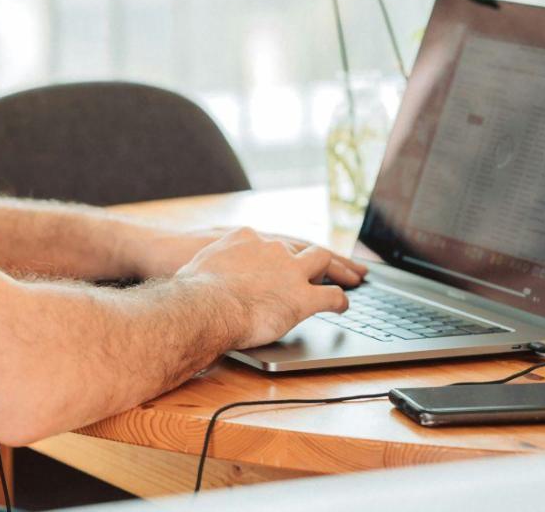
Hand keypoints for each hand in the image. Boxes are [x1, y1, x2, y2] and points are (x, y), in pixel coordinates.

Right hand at [177, 227, 353, 349]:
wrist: (203, 305)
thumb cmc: (192, 291)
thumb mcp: (197, 267)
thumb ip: (210, 269)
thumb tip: (201, 282)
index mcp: (246, 238)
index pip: (272, 242)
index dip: (285, 251)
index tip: (289, 256)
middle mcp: (271, 247)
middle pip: (301, 246)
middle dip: (316, 255)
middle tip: (330, 262)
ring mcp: (290, 269)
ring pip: (322, 260)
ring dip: (338, 268)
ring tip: (351, 276)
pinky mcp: (302, 296)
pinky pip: (331, 295)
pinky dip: (340, 300)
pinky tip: (344, 306)